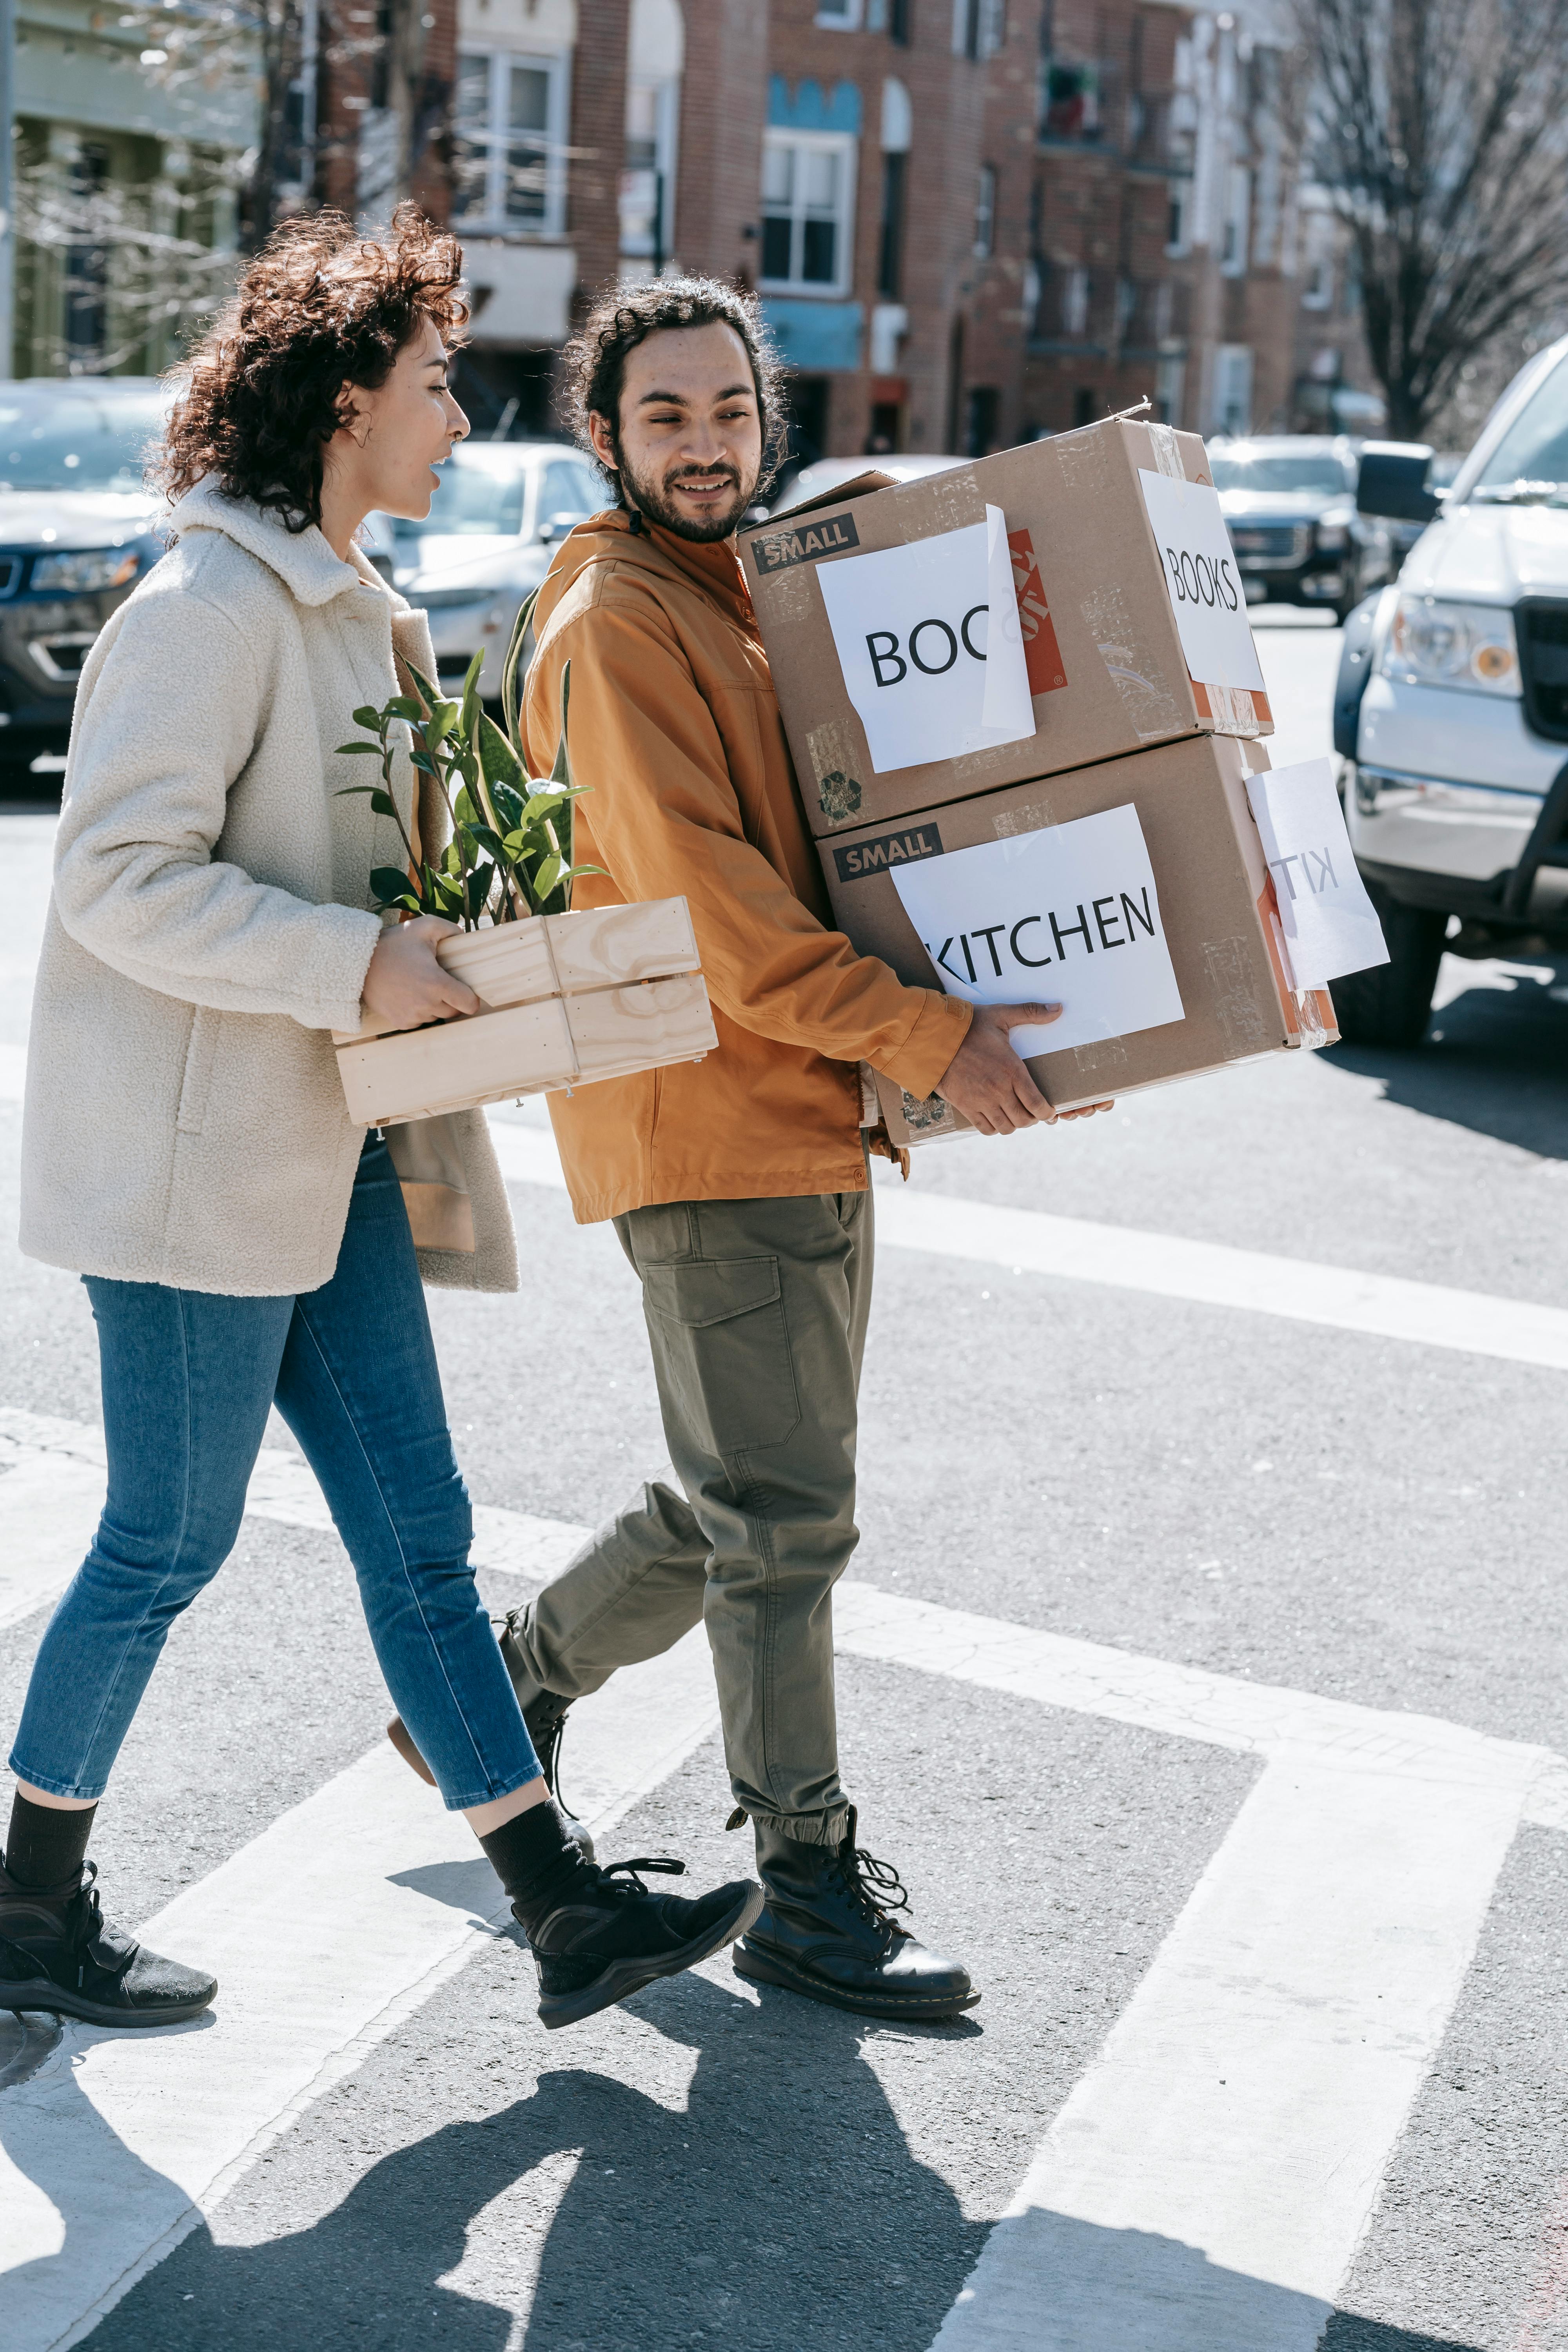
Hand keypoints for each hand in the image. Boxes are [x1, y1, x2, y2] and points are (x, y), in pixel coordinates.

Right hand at [361, 916, 479, 1030]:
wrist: (358, 963)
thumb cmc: (392, 944)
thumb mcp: (423, 926)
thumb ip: (450, 929)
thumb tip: (464, 936)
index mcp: (436, 984)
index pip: (469, 1004)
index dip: (470, 997)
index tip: (464, 988)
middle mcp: (426, 1005)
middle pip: (453, 1011)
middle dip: (451, 998)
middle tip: (438, 981)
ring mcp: (413, 1016)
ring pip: (436, 1016)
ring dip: (434, 1005)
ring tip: (421, 985)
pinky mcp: (400, 1022)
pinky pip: (420, 1021)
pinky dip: (419, 1011)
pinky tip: (409, 994)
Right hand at [934, 1003, 1114, 1136]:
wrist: (931, 1038)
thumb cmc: (968, 1026)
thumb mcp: (1000, 1015)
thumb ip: (1031, 1012)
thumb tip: (1058, 1009)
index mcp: (1012, 1071)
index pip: (1037, 1104)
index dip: (1047, 1113)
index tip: (1050, 1111)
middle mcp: (999, 1091)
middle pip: (1024, 1120)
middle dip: (1032, 1119)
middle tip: (1033, 1112)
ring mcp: (981, 1101)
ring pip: (1005, 1128)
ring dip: (1013, 1124)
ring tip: (1014, 1115)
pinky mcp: (965, 1107)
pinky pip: (985, 1129)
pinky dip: (993, 1128)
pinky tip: (995, 1118)